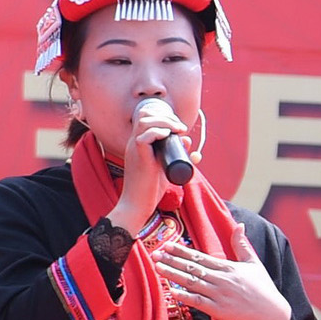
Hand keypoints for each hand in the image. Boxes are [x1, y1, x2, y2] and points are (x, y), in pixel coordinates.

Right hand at [108, 99, 186, 232]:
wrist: (138, 204)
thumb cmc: (151, 188)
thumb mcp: (166, 166)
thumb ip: (175, 153)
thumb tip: (186, 139)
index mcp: (139, 143)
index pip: (145, 117)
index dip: (163, 115)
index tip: (179, 125)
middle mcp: (134, 142)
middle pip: (144, 115)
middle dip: (165, 116)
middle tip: (180, 126)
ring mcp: (134, 148)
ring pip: (144, 122)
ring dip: (164, 122)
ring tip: (178, 130)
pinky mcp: (137, 157)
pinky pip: (143, 137)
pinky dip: (158, 132)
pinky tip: (168, 135)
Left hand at [156, 241, 294, 319]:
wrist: (272, 314)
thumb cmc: (264, 288)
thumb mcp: (255, 263)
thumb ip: (242, 244)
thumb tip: (239, 224)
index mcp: (228, 267)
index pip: (200, 256)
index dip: (182, 251)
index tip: (167, 245)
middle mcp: (221, 279)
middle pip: (192, 267)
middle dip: (172, 260)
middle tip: (154, 254)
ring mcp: (219, 295)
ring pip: (191, 282)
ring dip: (173, 274)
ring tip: (157, 267)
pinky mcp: (219, 310)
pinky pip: (198, 301)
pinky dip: (185, 296)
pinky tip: (172, 291)